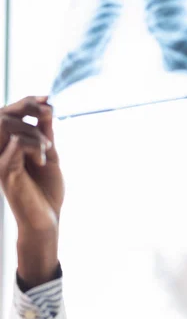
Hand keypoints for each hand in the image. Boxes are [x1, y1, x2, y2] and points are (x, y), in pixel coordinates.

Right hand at [0, 96, 63, 233]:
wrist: (47, 219)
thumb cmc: (46, 191)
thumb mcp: (49, 155)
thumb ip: (45, 134)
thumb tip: (46, 109)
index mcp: (9, 145)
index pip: (10, 113)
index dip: (27, 101)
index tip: (48, 99)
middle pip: (4, 114)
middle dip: (29, 107)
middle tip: (49, 114)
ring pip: (8, 125)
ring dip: (34, 131)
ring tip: (48, 148)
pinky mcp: (4, 171)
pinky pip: (17, 144)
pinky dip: (35, 146)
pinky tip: (42, 160)